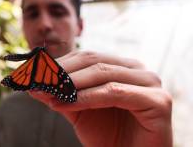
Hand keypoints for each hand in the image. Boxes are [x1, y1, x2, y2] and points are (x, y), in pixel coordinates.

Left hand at [29, 51, 172, 146]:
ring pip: (103, 74)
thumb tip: (35, 83)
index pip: (88, 57)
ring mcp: (151, 83)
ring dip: (70, 84)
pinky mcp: (158, 101)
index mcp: (123, 67)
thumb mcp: (80, 110)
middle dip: (62, 72)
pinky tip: (64, 104)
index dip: (60, 63)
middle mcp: (138, 70)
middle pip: (94, 61)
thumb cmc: (109, 136)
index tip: (34, 72)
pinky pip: (114, 92)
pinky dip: (86, 97)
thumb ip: (62, 94)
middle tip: (36, 80)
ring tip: (47, 93)